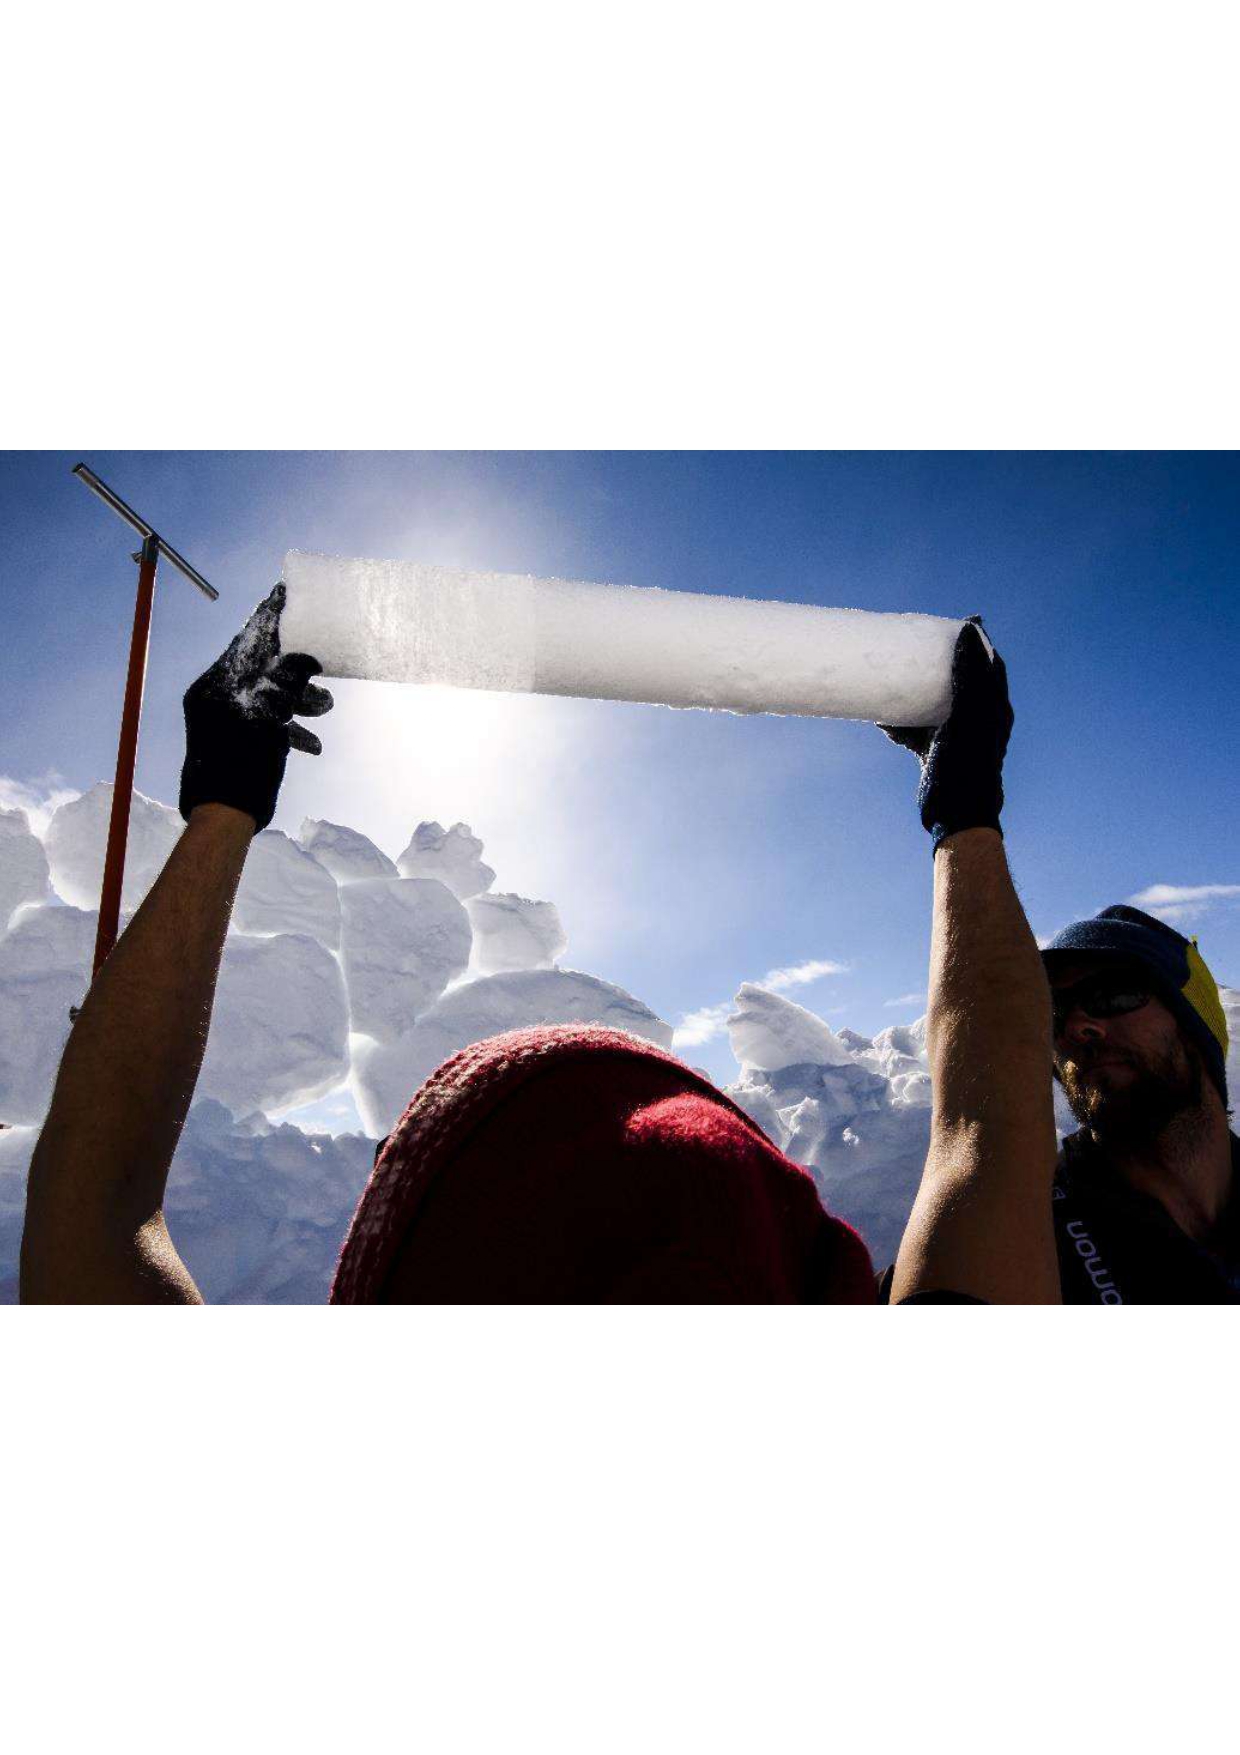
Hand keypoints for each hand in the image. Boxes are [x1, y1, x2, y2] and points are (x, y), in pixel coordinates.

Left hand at [179, 583, 332, 832]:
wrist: (225, 818)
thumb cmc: (242, 766)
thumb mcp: (268, 717)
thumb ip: (285, 683)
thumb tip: (304, 657)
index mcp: (215, 686)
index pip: (246, 642)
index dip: (269, 618)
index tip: (284, 592)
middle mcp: (216, 698)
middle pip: (261, 668)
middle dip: (297, 672)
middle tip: (322, 666)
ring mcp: (226, 721)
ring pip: (269, 697)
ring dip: (300, 703)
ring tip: (323, 710)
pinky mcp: (238, 741)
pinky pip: (268, 724)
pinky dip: (290, 731)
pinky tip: (311, 745)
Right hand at [878, 616, 1012, 853]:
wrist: (957, 816)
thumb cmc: (969, 766)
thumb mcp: (970, 715)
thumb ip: (970, 676)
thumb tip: (970, 631)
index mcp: (993, 709)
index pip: (988, 665)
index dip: (975, 642)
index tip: (957, 622)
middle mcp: (976, 720)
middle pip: (957, 681)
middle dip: (937, 663)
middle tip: (917, 643)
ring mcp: (954, 736)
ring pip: (932, 704)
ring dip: (912, 692)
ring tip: (893, 676)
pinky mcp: (934, 753)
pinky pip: (914, 730)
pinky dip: (899, 723)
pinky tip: (880, 720)